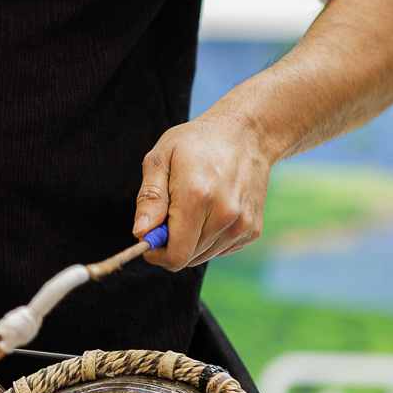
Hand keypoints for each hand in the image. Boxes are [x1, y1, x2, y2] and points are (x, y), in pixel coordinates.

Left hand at [132, 106, 274, 271]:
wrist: (246, 134)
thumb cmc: (197, 142)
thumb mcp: (162, 157)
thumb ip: (149, 198)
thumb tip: (141, 233)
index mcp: (197, 197)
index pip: (175, 255)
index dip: (156, 252)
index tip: (149, 236)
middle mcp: (225, 215)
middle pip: (187, 258)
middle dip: (171, 242)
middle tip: (170, 212)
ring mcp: (242, 225)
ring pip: (203, 255)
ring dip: (190, 239)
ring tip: (193, 205)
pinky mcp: (252, 230)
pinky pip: (219, 249)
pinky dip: (209, 236)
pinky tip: (211, 208)